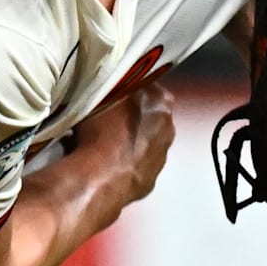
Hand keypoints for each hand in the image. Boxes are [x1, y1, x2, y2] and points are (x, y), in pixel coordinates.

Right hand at [73, 80, 174, 201]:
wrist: (101, 178)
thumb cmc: (102, 131)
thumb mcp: (100, 95)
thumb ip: (111, 87)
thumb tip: (108, 85)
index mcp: (160, 100)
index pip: (145, 85)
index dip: (125, 89)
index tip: (109, 94)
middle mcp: (168, 127)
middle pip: (146, 115)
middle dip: (128, 117)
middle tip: (103, 120)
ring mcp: (161, 157)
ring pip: (142, 143)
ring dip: (126, 142)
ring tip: (98, 145)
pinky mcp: (150, 181)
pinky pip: (135, 166)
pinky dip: (123, 164)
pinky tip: (103, 165)